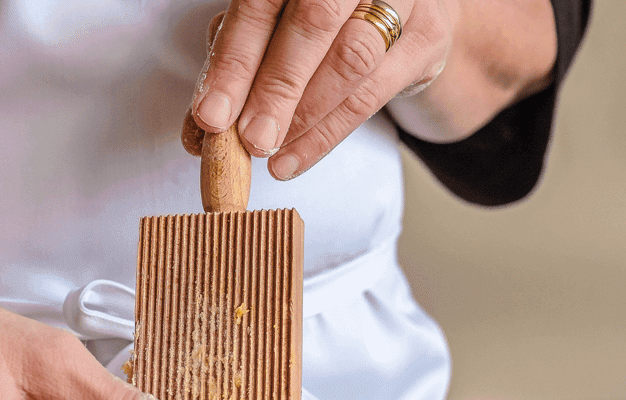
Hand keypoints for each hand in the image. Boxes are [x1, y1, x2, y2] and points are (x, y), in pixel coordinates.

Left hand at [182, 0, 450, 177]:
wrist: (397, 12)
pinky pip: (372, 95)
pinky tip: (293, 158)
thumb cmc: (318, 22)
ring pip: (350, 60)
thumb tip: (200, 129)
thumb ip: (234, 67)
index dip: (233, 62)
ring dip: (303, 116)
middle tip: (250, 139)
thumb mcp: (268, 29)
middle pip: (313, 23)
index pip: (261, 4)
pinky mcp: (426, 37)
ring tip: (268, 152)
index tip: (211, 115)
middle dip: (276, 90)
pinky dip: (326, 135)